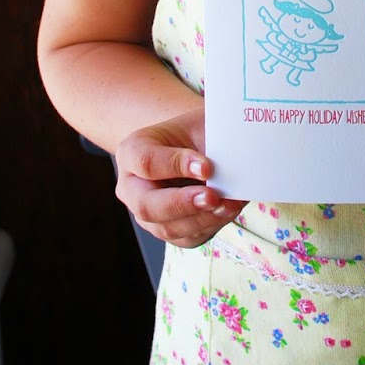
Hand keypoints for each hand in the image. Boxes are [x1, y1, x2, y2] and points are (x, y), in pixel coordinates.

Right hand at [115, 104, 245, 247]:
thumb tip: (232, 164)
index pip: (146, 162)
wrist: (191, 147)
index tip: (207, 166)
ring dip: (202, 219)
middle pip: (147, 206)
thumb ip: (208, 143)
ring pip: (167, 228)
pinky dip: (210, 226)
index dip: (176, 165)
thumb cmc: (192, 134)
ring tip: (229, 205)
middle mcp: (132, 188)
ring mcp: (148, 214)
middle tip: (212, 196)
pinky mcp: (169, 231)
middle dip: (182, 204)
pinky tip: (228, 211)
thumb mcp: (198, 126)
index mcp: (131, 153)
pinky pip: (187, 238)